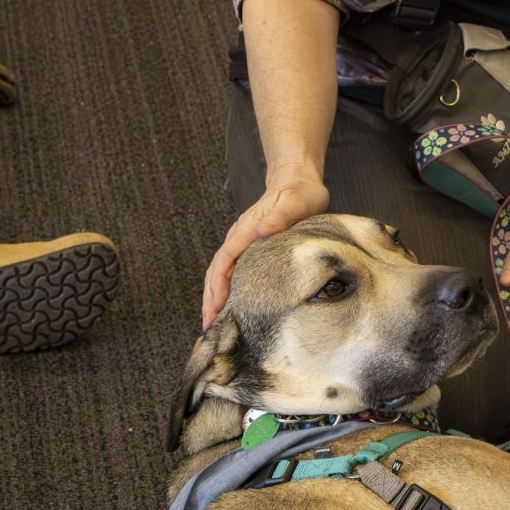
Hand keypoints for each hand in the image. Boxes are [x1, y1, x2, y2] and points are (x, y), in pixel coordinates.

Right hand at [201, 172, 328, 328]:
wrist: (297, 181)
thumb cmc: (299, 193)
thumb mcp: (296, 202)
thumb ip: (280, 216)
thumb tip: (260, 231)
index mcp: (247, 230)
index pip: (225, 261)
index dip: (218, 286)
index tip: (216, 308)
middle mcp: (240, 238)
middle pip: (216, 272)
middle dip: (210, 300)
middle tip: (209, 327)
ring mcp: (243, 244)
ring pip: (222, 274)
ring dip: (215, 298)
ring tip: (214, 324)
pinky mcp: (251, 248)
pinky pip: (234, 272)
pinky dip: (227, 290)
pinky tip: (231, 307)